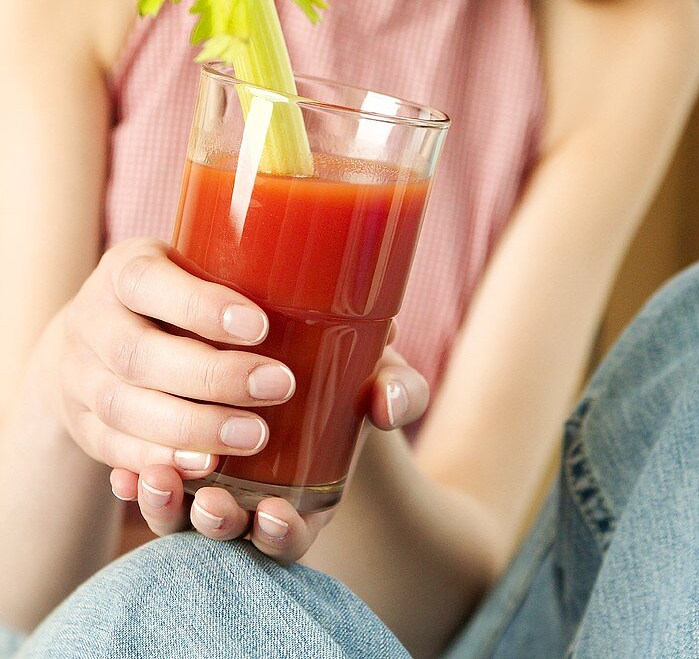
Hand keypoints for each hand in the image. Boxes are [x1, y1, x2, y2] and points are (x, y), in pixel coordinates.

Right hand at [55, 237, 289, 511]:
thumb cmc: (188, 297)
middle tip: (279, 386)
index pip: (150, 281)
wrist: (102, 332)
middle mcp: (93, 317)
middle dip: (210, 376)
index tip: (261, 326)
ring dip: (189, 427)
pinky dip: (156, 460)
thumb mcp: (212, 270)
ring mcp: (79, 374)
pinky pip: (111, 448)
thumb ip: (284, 294)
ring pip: (123, 407)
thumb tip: (381, 347)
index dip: (200, 306)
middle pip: (138, 354)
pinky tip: (204, 468)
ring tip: (252, 437)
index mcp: (127, 268)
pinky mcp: (82, 424)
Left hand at [109, 342, 427, 561]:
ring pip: (179, 515)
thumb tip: (389, 402)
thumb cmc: (344, 364)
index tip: (278, 517)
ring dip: (166, 506)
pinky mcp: (171, 446)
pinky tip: (124, 467)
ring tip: (155, 480)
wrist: (296, 335)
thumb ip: (398, 388)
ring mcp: (209, 477)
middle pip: (229, 531)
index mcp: (306, 492)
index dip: (282, 539)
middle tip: (214, 502)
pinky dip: (133, 477)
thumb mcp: (378, 373)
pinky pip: (145, 477)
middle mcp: (253, 496)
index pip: (291, 538)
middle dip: (216, 524)